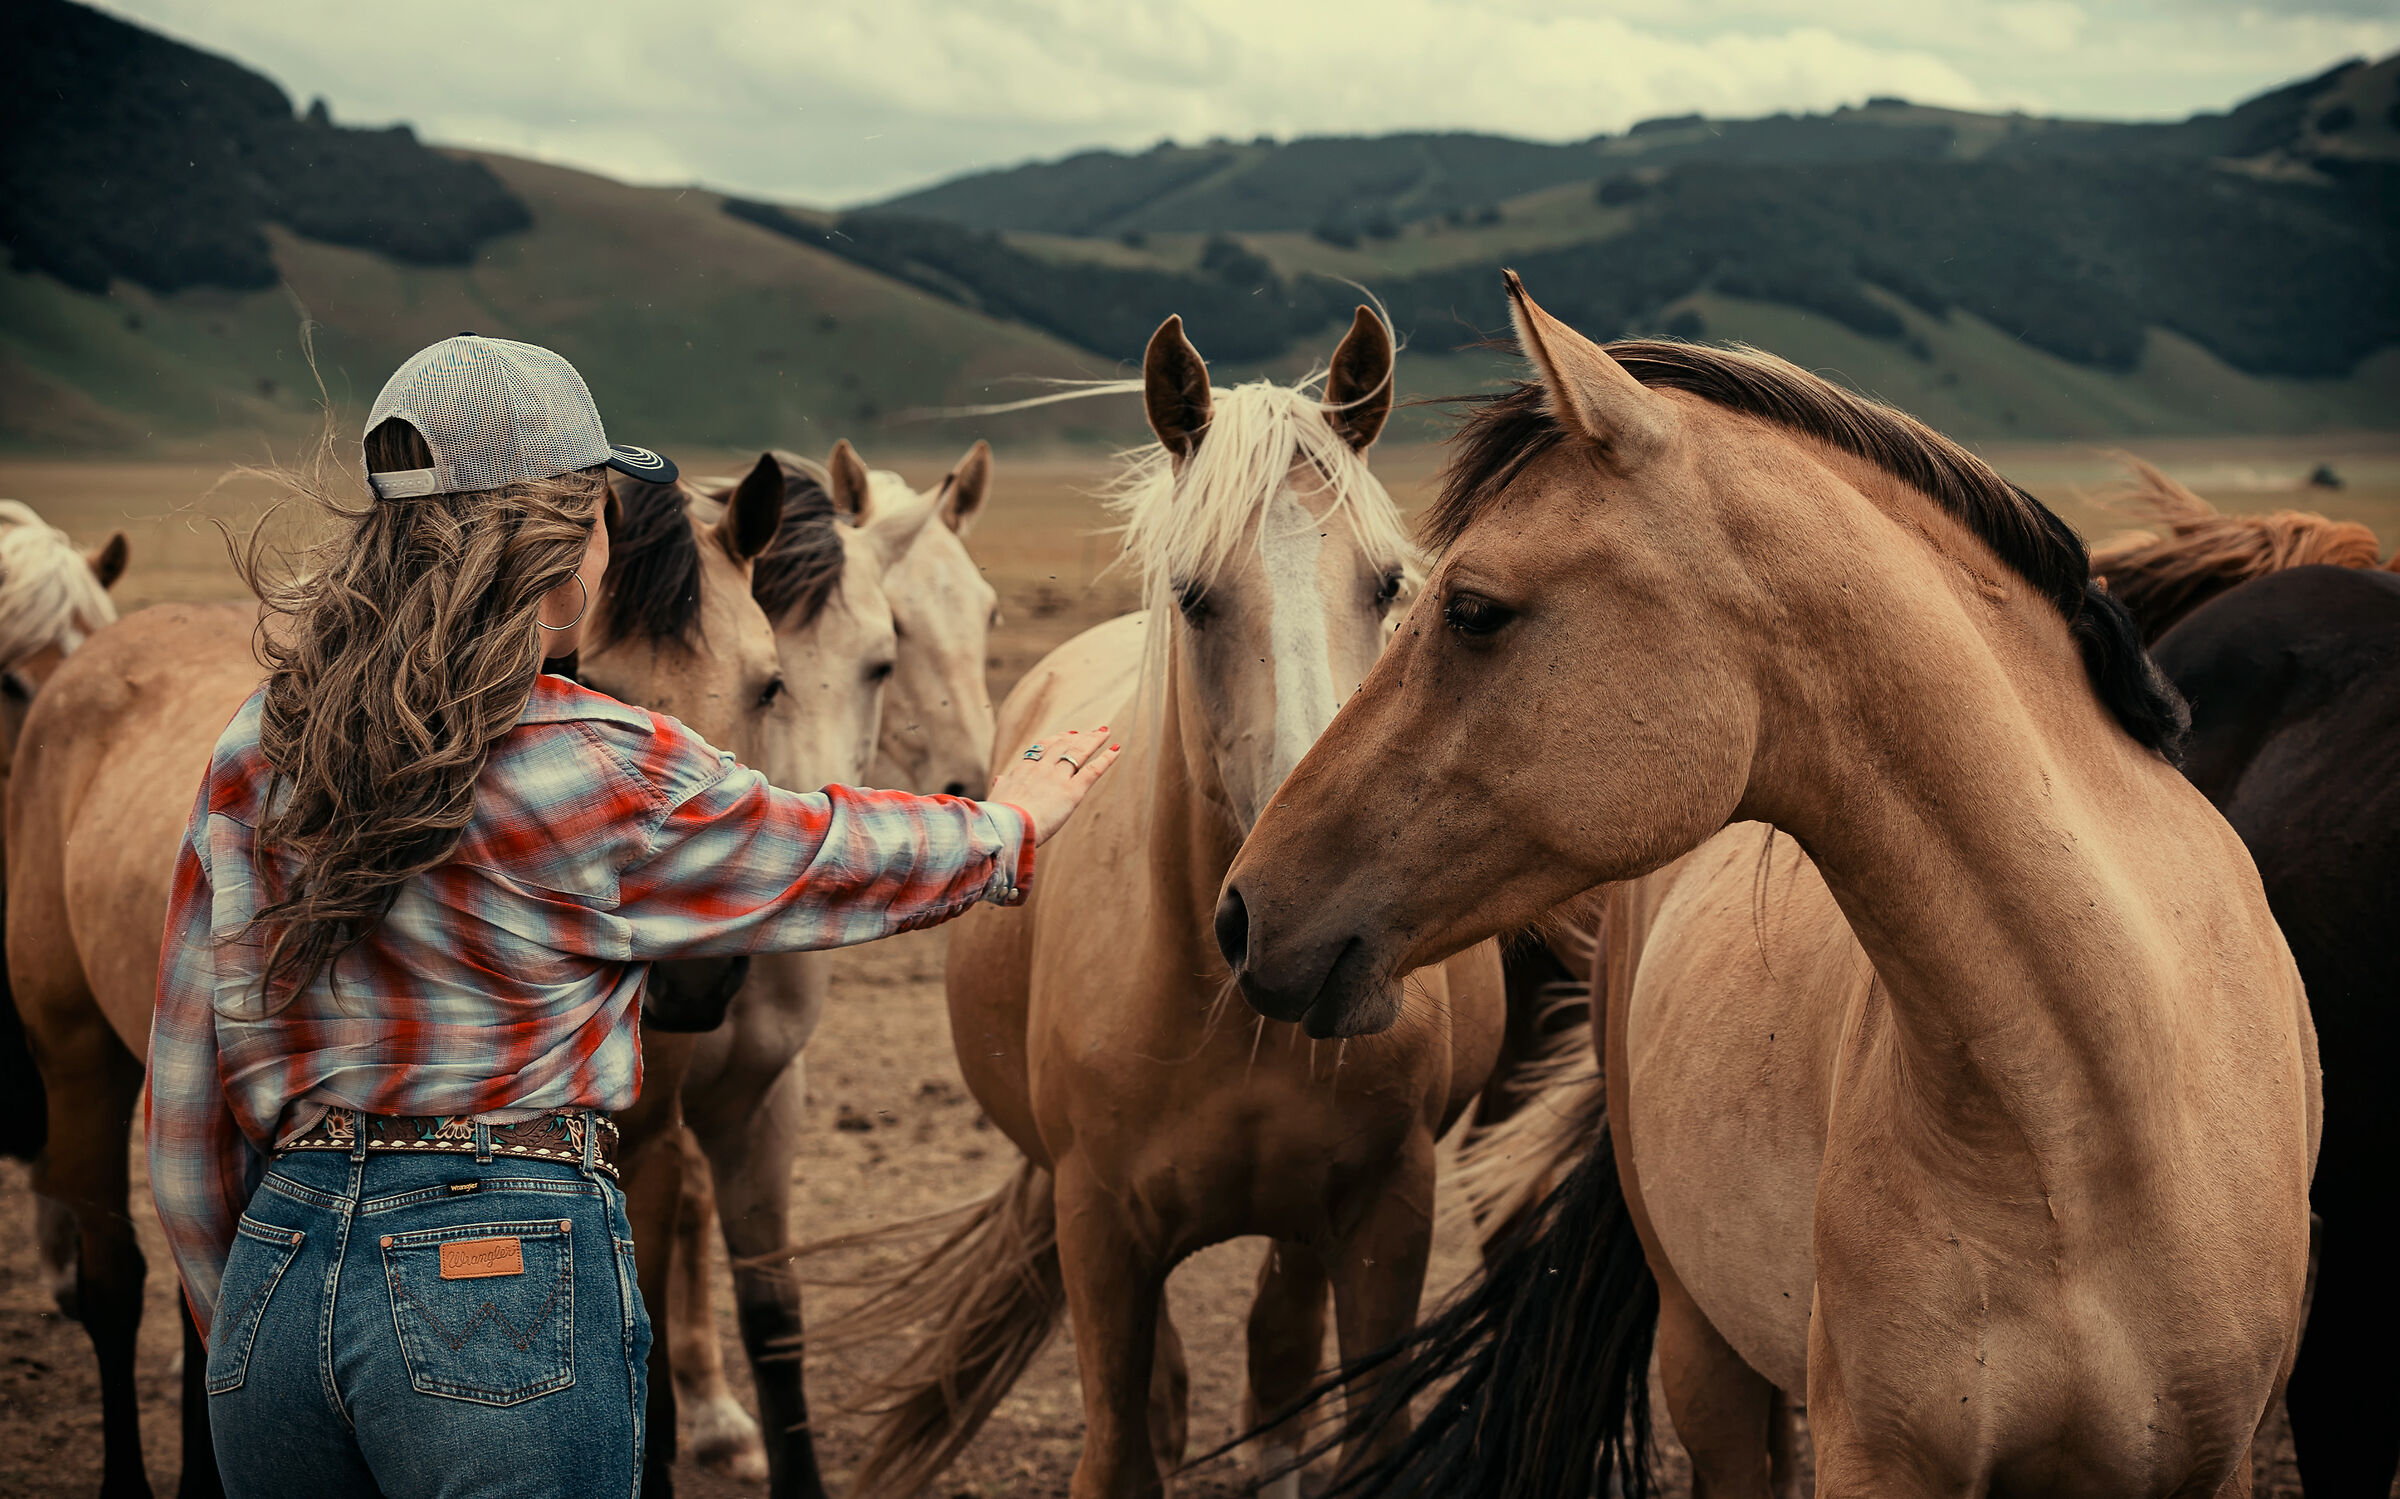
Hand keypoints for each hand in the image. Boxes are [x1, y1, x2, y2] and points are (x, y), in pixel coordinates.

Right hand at [986, 726, 1122, 843]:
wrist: (1007, 828)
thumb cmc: (999, 819)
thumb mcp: (997, 799)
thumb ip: (1001, 787)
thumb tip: (998, 779)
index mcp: (1023, 771)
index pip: (1042, 749)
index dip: (1056, 740)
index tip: (1066, 735)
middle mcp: (1041, 769)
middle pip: (1062, 745)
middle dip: (1078, 737)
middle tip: (1091, 731)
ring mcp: (1057, 778)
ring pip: (1079, 752)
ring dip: (1093, 740)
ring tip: (1105, 732)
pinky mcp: (1072, 792)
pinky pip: (1093, 770)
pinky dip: (1106, 758)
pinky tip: (1117, 750)